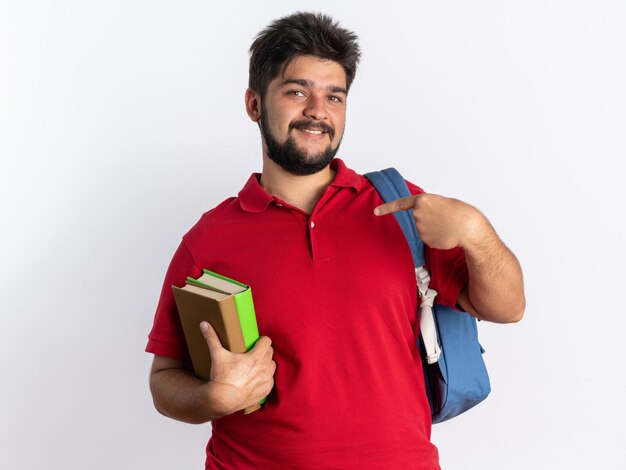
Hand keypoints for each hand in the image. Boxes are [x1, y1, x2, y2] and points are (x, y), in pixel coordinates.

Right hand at [200, 322, 275, 414]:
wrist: (222, 400)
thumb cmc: (221, 377)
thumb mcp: (217, 355)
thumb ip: (212, 338)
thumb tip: (204, 324)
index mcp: (256, 357)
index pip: (267, 342)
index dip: (261, 340)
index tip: (256, 342)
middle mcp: (264, 368)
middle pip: (270, 353)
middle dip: (263, 351)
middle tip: (253, 352)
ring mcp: (266, 380)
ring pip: (272, 366)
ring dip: (266, 363)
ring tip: (256, 364)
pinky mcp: (266, 390)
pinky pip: (271, 379)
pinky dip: (265, 377)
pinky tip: (257, 377)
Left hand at [374, 193, 488, 249]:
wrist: (468, 225)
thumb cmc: (458, 212)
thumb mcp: (440, 203)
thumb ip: (426, 209)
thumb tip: (419, 221)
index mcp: (422, 200)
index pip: (400, 204)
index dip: (386, 208)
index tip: (375, 212)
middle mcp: (418, 214)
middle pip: (418, 219)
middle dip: (429, 220)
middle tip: (443, 218)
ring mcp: (421, 228)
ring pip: (423, 230)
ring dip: (433, 229)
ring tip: (446, 226)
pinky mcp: (425, 240)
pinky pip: (428, 238)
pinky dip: (436, 237)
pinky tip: (445, 234)